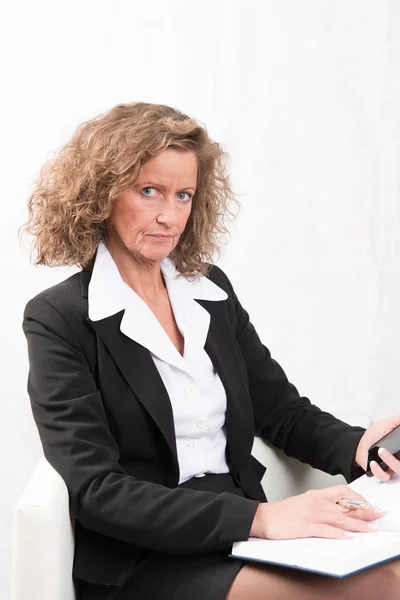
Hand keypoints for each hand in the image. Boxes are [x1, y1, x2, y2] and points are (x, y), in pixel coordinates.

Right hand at [250, 484, 384, 540]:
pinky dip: (338, 532)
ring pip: (339, 517)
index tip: (369, 506)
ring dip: (357, 523)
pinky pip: (325, 529)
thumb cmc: (283, 513)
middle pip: (344, 505)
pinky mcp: (305, 526)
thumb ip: (321, 506)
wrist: (264, 517)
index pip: (341, 492)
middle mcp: (315, 502)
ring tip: (369, 528)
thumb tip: (340, 512)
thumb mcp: (304, 504)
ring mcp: (310, 514)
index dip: (358, 499)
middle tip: (378, 515)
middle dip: (364, 511)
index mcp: (315, 495)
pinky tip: (347, 535)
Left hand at [355, 415, 399, 479]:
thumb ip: (397, 420)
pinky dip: (379, 471)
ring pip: (399, 470)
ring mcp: (392, 466)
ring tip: (381, 451)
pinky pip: (384, 476)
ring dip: (391, 462)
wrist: (360, 443)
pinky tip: (373, 463)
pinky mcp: (382, 472)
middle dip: (399, 460)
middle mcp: (399, 459)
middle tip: (398, 450)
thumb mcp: (387, 424)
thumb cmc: (374, 435)